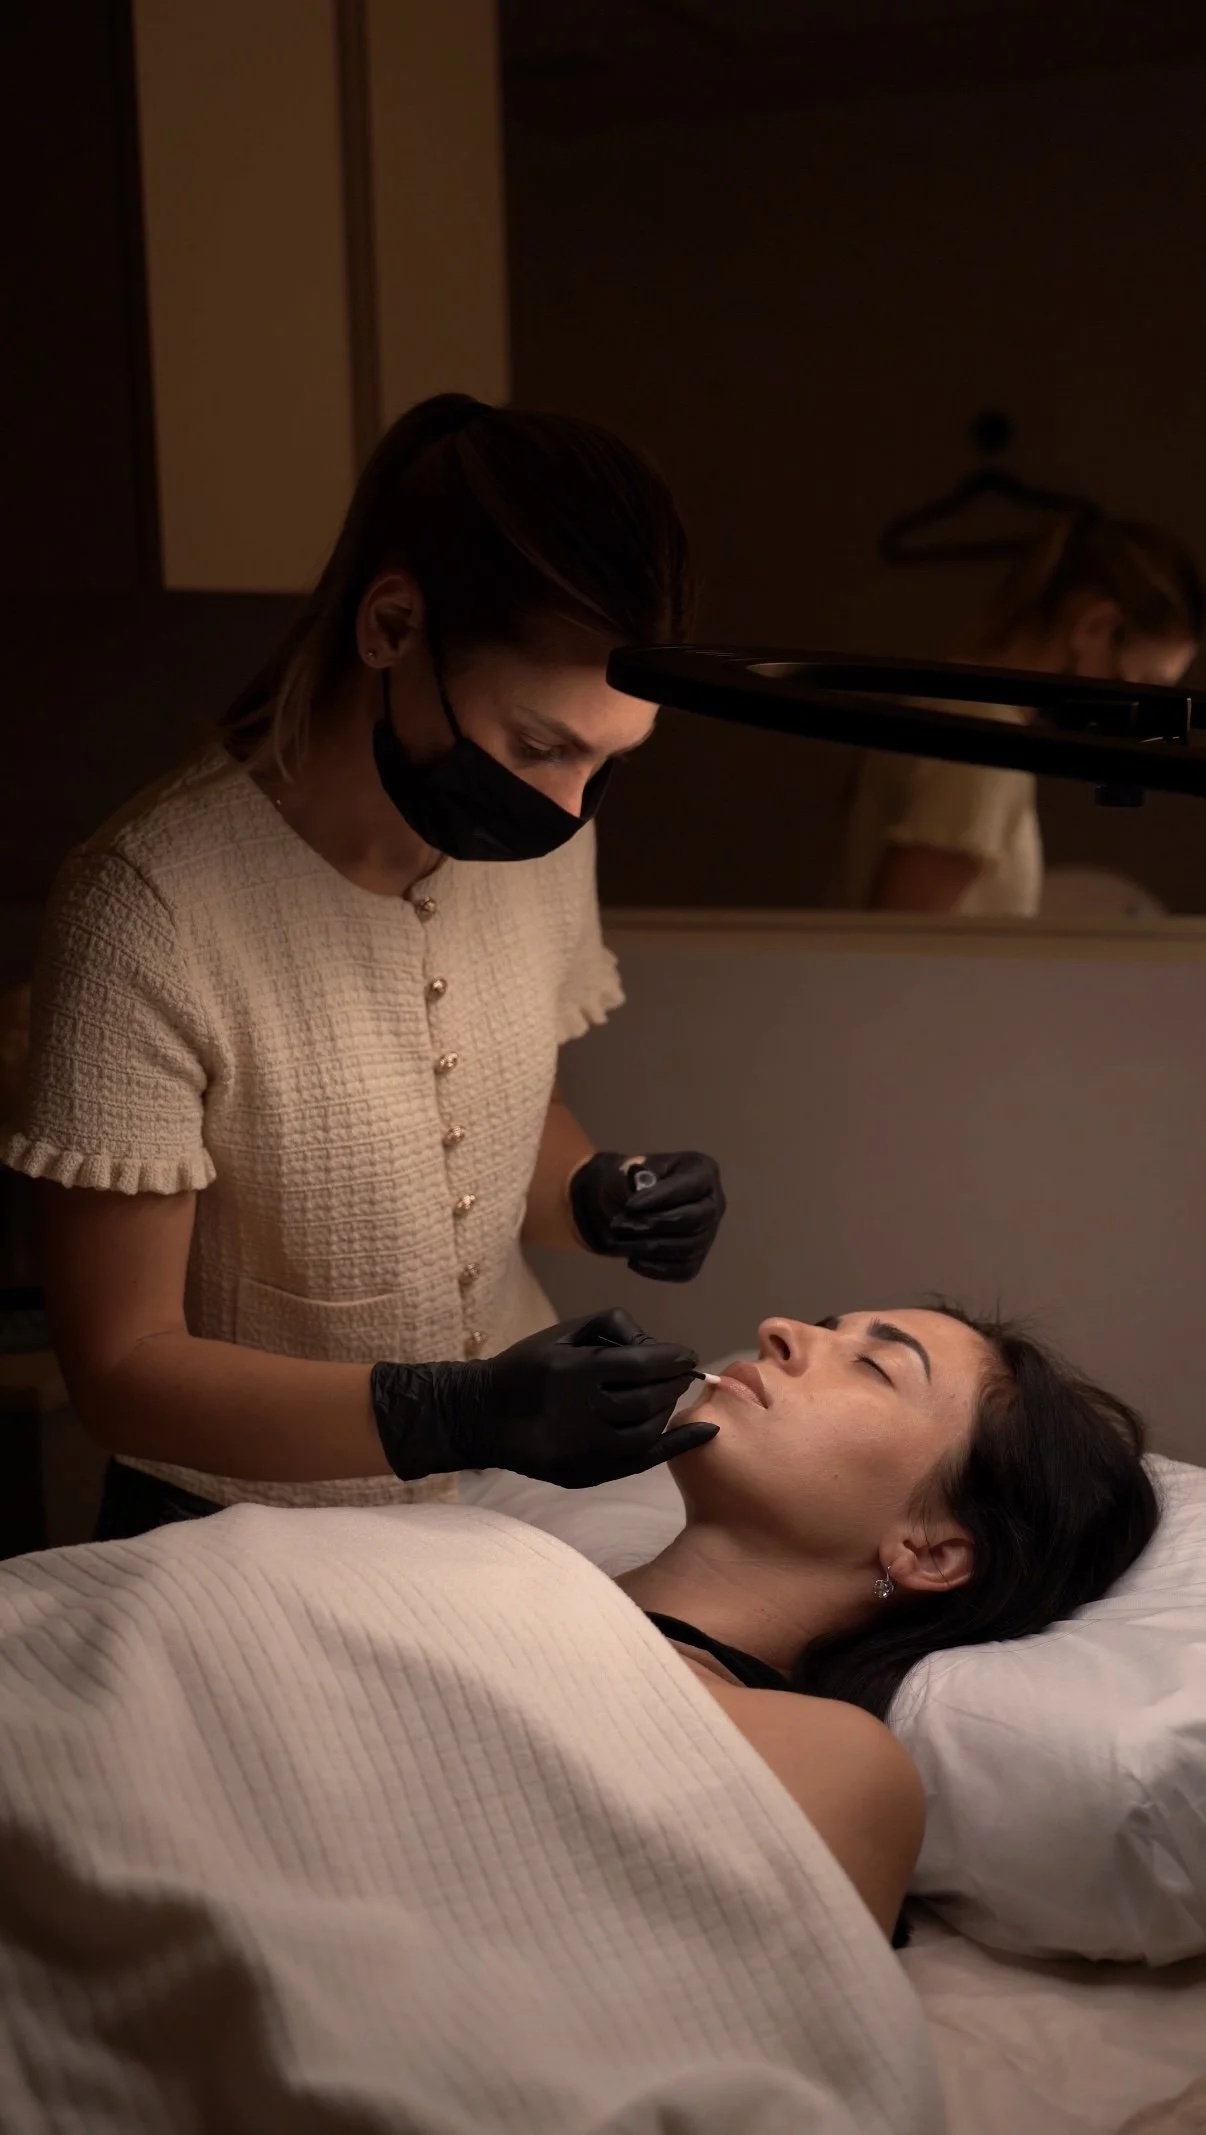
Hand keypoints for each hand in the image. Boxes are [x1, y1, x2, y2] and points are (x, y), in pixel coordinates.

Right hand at [371, 1308, 716, 1488]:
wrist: (481, 1416)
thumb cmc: (526, 1367)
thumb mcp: (563, 1332)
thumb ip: (612, 1326)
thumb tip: (656, 1344)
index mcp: (577, 1370)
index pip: (643, 1364)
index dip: (673, 1359)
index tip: (688, 1356)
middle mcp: (583, 1410)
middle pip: (649, 1398)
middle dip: (673, 1383)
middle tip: (683, 1374)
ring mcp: (585, 1447)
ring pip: (647, 1429)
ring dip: (668, 1410)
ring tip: (669, 1397)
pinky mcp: (585, 1472)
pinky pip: (641, 1461)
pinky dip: (675, 1446)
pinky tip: (703, 1434)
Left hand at [569, 1150, 725, 1282]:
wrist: (625, 1204)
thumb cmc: (631, 1181)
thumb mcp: (630, 1168)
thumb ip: (637, 1179)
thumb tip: (642, 1196)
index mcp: (702, 1171)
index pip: (690, 1186)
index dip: (661, 1198)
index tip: (629, 1206)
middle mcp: (714, 1203)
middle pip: (693, 1220)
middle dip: (653, 1224)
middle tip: (618, 1225)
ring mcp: (708, 1233)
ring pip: (687, 1248)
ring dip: (649, 1248)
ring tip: (618, 1243)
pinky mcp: (697, 1258)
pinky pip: (683, 1269)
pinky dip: (657, 1268)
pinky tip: (633, 1261)